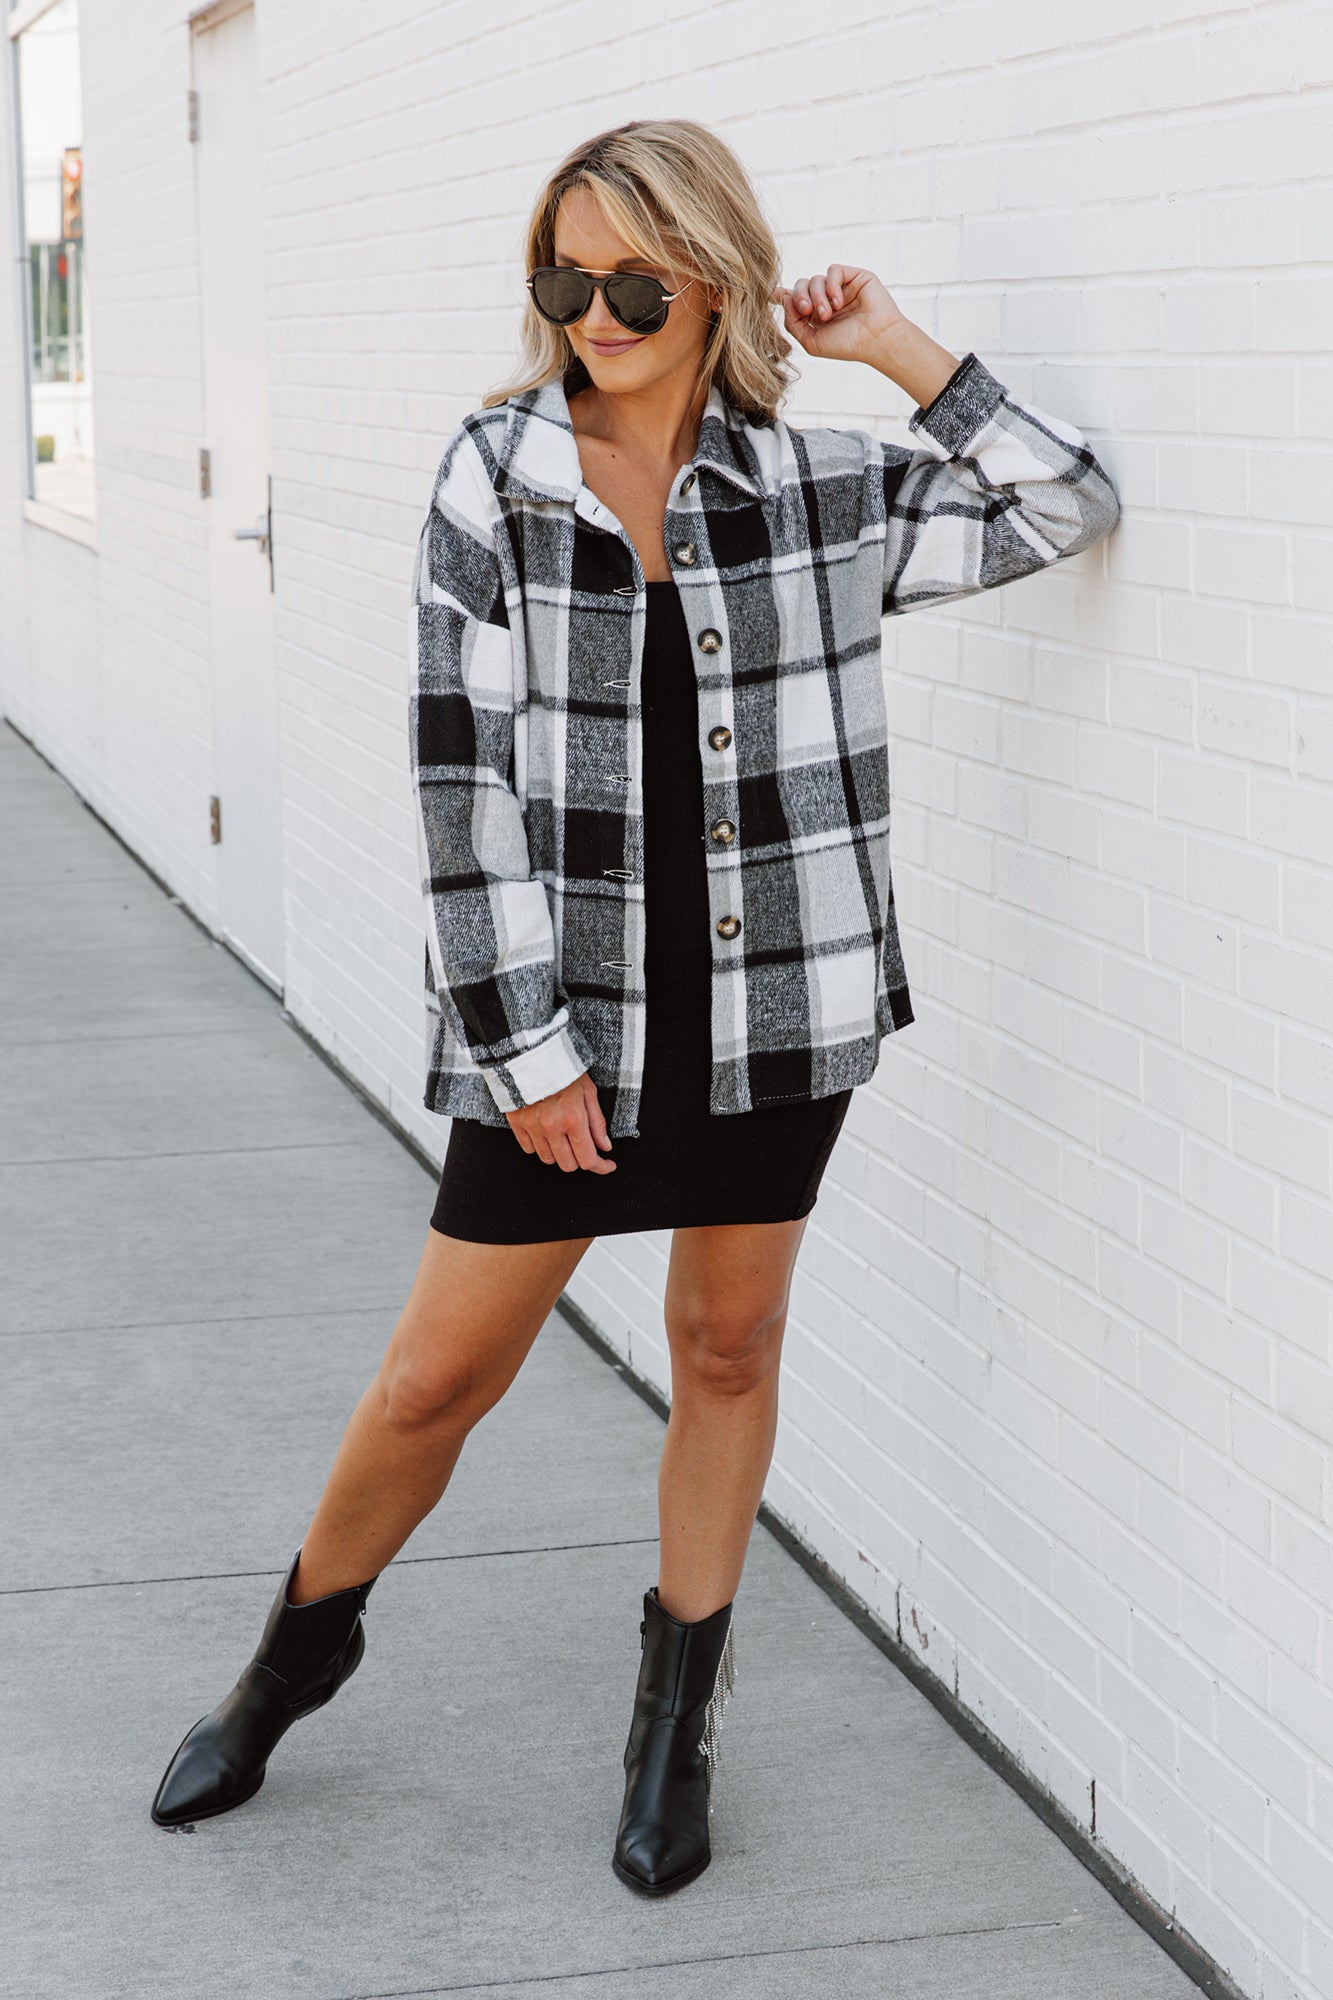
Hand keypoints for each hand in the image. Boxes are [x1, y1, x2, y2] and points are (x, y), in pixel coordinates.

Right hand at [506, 1070, 615, 1173]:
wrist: (529, 1053)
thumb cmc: (562, 1068)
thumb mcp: (588, 1091)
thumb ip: (597, 1122)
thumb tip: (605, 1146)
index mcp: (573, 1119)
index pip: (588, 1159)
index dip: (601, 1167)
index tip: (608, 1165)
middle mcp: (551, 1127)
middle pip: (568, 1165)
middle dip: (580, 1160)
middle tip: (584, 1147)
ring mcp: (532, 1127)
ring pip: (548, 1159)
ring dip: (560, 1154)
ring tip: (564, 1137)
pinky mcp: (517, 1124)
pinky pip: (529, 1149)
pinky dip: (540, 1147)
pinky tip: (547, 1135)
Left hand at [773, 264, 910, 365]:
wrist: (876, 340)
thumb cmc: (847, 346)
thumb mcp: (811, 342)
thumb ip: (792, 323)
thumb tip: (782, 297)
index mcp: (816, 315)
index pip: (795, 299)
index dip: (783, 295)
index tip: (772, 294)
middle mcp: (827, 299)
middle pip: (800, 286)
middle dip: (799, 297)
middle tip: (807, 311)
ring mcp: (840, 287)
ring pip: (815, 279)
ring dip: (817, 296)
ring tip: (828, 314)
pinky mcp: (854, 276)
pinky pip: (833, 270)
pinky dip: (831, 285)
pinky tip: (838, 302)